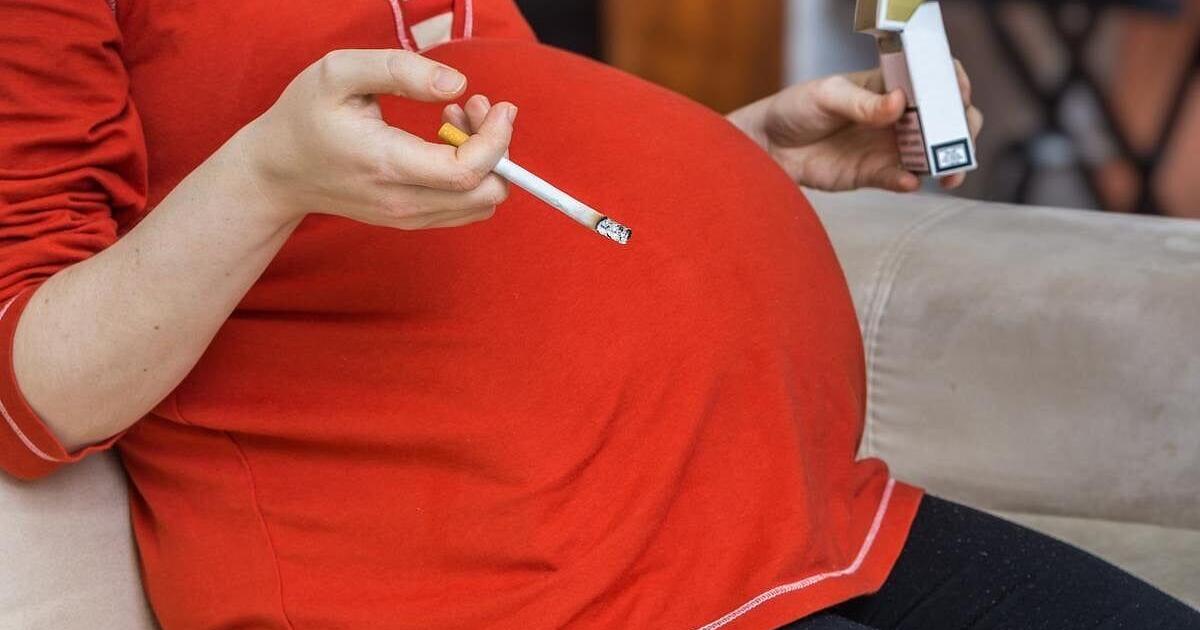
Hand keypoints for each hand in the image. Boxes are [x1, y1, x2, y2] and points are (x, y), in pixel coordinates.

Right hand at [239, 49, 516, 228]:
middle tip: (473, 106)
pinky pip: (465, 208)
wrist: (278, 172)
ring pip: (481, 204)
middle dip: (496, 148)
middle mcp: (403, 201)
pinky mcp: (411, 220)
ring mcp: (408, 218)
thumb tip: (456, 84)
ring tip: (454, 119)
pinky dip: (472, 176)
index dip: (496, 139)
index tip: (498, 105)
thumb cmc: (305, 116)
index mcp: (387, 164)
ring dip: (486, 162)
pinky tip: (444, 142)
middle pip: (486, 194)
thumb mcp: (338, 72)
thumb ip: (400, 70)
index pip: (468, 171)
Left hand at [727, 62, 982, 192]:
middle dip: (961, 128)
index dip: (953, 85)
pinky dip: (910, 181)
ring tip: (948, 171)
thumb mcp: (826, 96)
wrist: (769, 146)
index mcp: (889, 85)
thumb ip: (861, 102)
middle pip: (945, 119)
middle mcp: (897, 116)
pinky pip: (902, 179)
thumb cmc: (796, 108)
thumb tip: (898, 103)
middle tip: (958, 137)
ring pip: (932, 153)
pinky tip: (910, 181)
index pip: (934, 79)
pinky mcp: (874, 174)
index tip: (957, 95)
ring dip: (946, 161)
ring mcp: (888, 146)